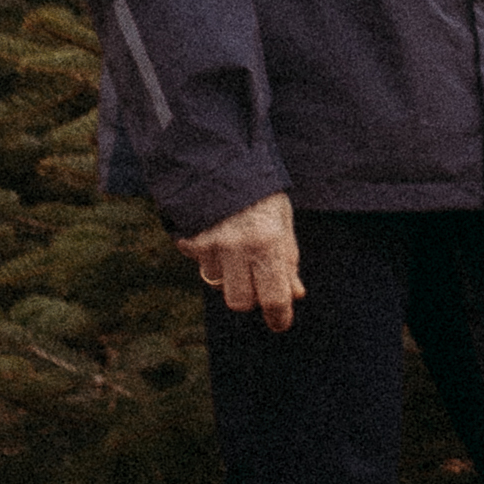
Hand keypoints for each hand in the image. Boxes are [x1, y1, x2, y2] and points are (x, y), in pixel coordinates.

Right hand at [179, 194, 301, 327]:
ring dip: (229, 273)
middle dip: (251, 295)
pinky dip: (209, 256)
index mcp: (266, 241)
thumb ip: (288, 259)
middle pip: (240, 301)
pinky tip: (217, 233)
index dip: (279, 316)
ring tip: (236, 244)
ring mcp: (208, 245)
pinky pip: (200, 263)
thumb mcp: (283, 221)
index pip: (273, 296)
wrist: (218, 160)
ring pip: (217, 283)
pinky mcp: (188, 240)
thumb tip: (295, 294)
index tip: (281, 323)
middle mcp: (235, 247)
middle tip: (258, 277)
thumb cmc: (260, 192)